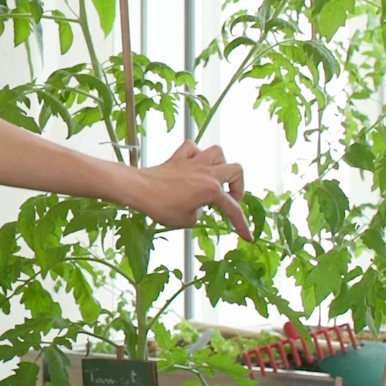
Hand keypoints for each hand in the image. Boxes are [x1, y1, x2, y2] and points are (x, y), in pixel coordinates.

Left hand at [129, 140, 249, 239]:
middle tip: (229, 198)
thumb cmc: (161, 207)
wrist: (138, 189)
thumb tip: (198, 206)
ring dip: (220, 164)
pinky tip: (192, 166)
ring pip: (217, 152)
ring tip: (214, 178)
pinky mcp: (177, 158)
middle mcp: (206, 172)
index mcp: (211, 189)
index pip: (233, 209)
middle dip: (238, 186)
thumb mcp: (186, 220)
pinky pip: (192, 148)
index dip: (241, 225)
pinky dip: (195, 155)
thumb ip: (199, 213)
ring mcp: (192, 162)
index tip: (247, 237)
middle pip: (236, 170)